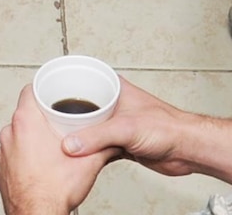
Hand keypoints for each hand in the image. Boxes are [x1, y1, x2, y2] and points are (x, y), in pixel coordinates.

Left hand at [0, 86, 111, 214]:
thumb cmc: (54, 191)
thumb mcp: (89, 163)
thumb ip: (103, 145)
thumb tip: (113, 140)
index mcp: (26, 122)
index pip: (29, 90)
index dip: (42, 89)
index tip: (52, 92)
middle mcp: (10, 134)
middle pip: (25, 114)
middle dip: (41, 117)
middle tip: (58, 123)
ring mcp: (3, 153)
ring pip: (17, 135)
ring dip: (31, 138)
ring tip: (50, 146)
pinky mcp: (2, 170)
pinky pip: (13, 155)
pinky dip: (24, 157)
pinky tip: (40, 165)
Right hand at [60, 79, 231, 188]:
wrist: (186, 150)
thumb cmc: (168, 127)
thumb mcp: (126, 128)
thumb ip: (96, 136)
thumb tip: (69, 144)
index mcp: (116, 88)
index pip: (84, 78)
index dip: (64, 82)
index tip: (45, 88)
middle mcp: (116, 102)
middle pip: (82, 104)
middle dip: (65, 112)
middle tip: (45, 118)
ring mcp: (118, 122)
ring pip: (89, 125)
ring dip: (76, 133)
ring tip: (56, 137)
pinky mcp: (122, 142)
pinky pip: (98, 143)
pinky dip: (87, 148)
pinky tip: (77, 153)